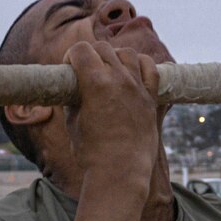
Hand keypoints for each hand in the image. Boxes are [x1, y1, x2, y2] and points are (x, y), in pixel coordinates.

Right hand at [63, 41, 159, 189]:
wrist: (121, 172)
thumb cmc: (92, 153)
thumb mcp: (73, 123)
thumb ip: (74, 100)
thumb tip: (73, 88)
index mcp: (96, 83)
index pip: (81, 49)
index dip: (71, 56)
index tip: (69, 68)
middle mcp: (119, 79)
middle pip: (103, 48)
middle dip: (90, 55)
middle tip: (84, 71)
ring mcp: (138, 87)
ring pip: (127, 53)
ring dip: (114, 57)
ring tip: (108, 71)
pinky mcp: (151, 98)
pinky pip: (150, 68)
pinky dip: (140, 64)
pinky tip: (132, 73)